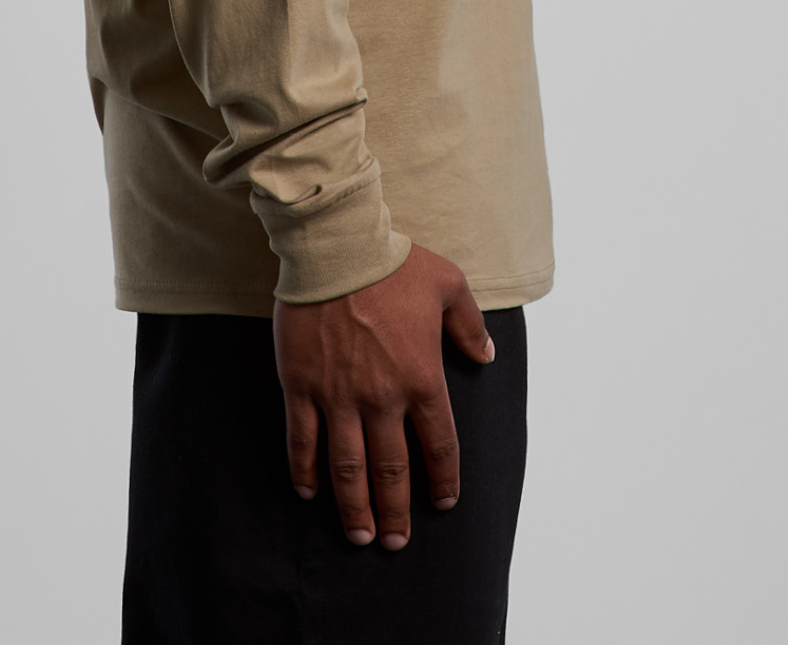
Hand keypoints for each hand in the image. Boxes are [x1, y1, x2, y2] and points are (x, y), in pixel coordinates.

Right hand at [272, 242, 494, 549]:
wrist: (338, 246)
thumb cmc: (395, 262)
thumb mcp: (449, 285)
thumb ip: (470, 326)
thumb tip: (486, 356)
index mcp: (422, 377)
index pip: (439, 444)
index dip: (442, 479)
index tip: (442, 503)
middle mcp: (383, 397)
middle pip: (392, 470)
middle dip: (396, 511)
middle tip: (396, 541)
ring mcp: (339, 395)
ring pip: (348, 468)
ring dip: (355, 507)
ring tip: (360, 536)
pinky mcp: (302, 386)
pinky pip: (303, 440)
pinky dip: (305, 470)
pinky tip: (309, 492)